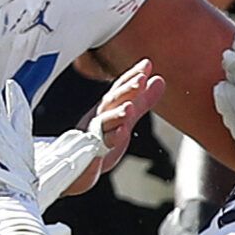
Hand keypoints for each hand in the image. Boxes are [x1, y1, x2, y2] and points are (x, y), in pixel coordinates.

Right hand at [38, 62, 163, 201]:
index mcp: (108, 109)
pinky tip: (121, 133)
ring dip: (116, 114)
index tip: (146, 64)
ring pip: (105, 122)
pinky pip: (100, 145)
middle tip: (141, 79)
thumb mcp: (126, 117)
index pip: (120, 90)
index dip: (132, 76)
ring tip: (129, 108)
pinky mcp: (91, 153)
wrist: (76, 169)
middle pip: (112, 102)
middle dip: (126, 90)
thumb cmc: (101, 140)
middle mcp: (99, 118)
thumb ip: (143, 101)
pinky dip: (110, 138)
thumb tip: (159, 80)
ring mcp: (94, 135)